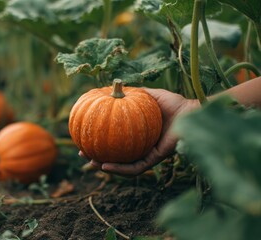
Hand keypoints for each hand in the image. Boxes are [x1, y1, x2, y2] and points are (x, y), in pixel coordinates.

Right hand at [80, 88, 198, 176]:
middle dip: (98, 158)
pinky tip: (106, 166)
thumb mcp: (147, 95)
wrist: (191, 111)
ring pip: (124, 167)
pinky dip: (120, 169)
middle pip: (116, 157)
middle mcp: (142, 147)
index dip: (99, 140)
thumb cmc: (172, 102)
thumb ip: (131, 93)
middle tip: (83, 154)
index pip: (116, 141)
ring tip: (92, 164)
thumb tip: (113, 86)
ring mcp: (148, 155)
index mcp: (138, 135)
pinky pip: (135, 168)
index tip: (84, 136)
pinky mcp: (155, 159)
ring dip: (107, 168)